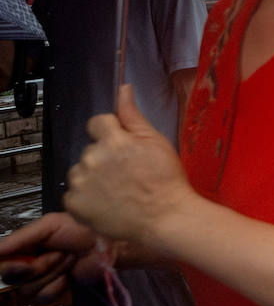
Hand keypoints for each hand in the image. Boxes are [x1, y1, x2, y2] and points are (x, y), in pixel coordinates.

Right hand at [0, 212, 102, 302]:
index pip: (2, 262)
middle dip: (38, 267)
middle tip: (57, 253)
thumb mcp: (50, 225)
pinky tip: (68, 275)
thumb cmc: (82, 230)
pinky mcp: (54, 290)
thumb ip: (21, 237)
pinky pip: (43, 297)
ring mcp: (40, 278)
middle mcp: (28, 263)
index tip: (24, 263)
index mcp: (24, 246)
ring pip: (28, 289)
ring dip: (52, 272)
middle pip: (12, 278)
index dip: (10, 266)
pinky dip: (57, 286)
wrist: (106, 245)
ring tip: (67, 259)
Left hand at [65, 84, 197, 245]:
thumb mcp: (155, 141)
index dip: (112, 133)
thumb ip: (133, 116)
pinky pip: (74, 195)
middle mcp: (91, 158)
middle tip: (125, 174)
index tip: (124, 148)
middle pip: (90, 150)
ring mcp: (80, 182)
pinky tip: (106, 204)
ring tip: (116, 192)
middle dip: (103, 158)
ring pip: (80, 172)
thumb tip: (123, 88)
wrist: (166, 217)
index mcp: (112, 139)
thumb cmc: (166, 179)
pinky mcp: (74, 204)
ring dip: (92, 178)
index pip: (98, 122)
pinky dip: (86, 199)